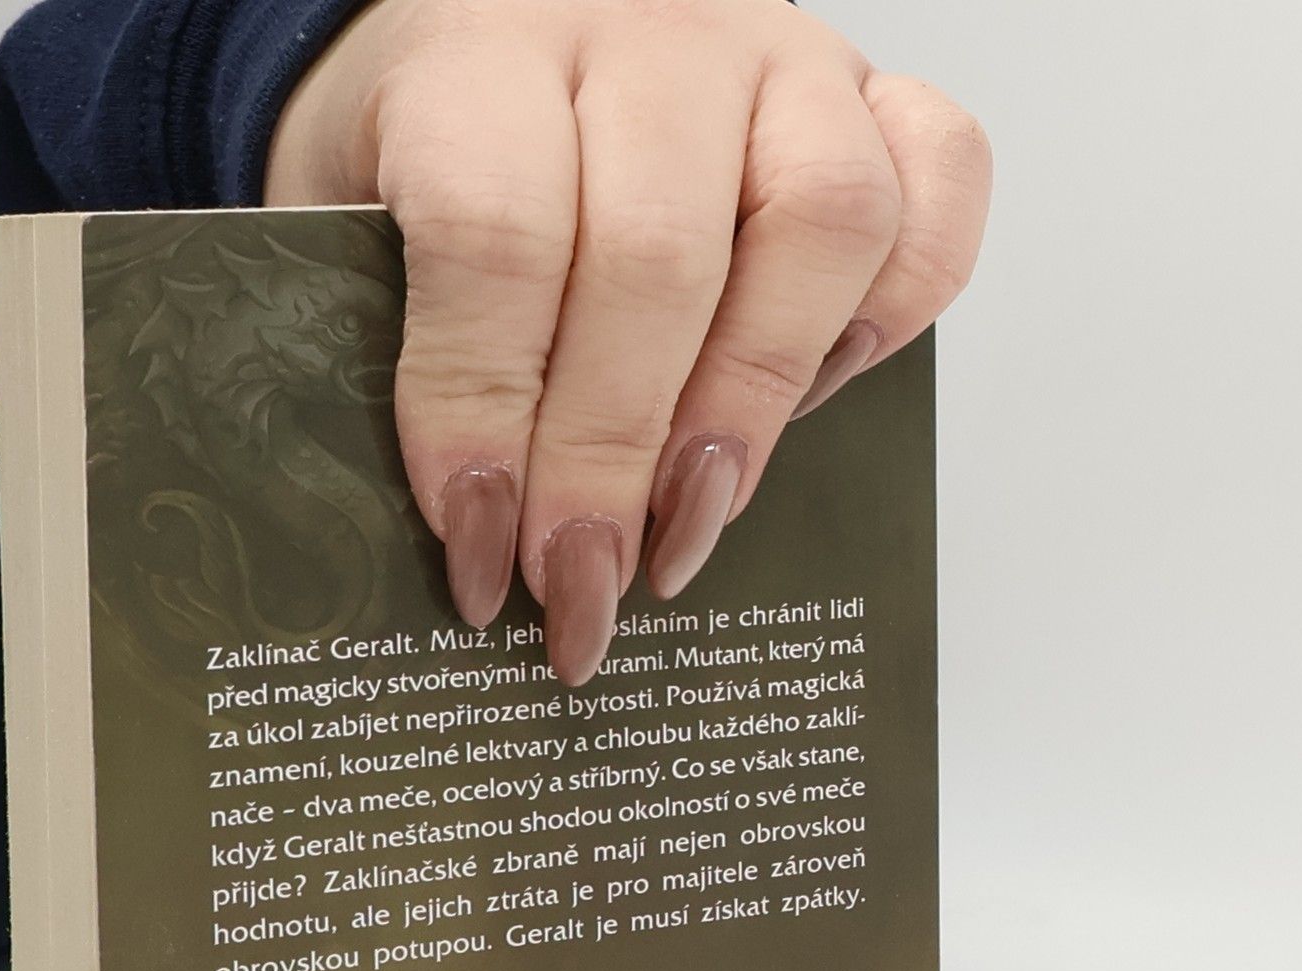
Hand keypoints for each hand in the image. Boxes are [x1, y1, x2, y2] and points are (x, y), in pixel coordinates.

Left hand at [267, 0, 990, 682]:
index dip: (483, 411)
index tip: (476, 544)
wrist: (490, 34)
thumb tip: (466, 540)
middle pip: (658, 259)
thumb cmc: (429, 152)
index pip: (494, 235)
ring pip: (822, 218)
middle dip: (612, 462)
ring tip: (688, 524)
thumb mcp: (361, 232)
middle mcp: (650, 36)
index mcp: (484, 55)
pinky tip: (810, 401)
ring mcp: (777, 55)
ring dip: (751, 407)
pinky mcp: (870, 90)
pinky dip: (899, 308)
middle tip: (580, 585)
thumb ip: (402, 352)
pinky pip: (939, 181)